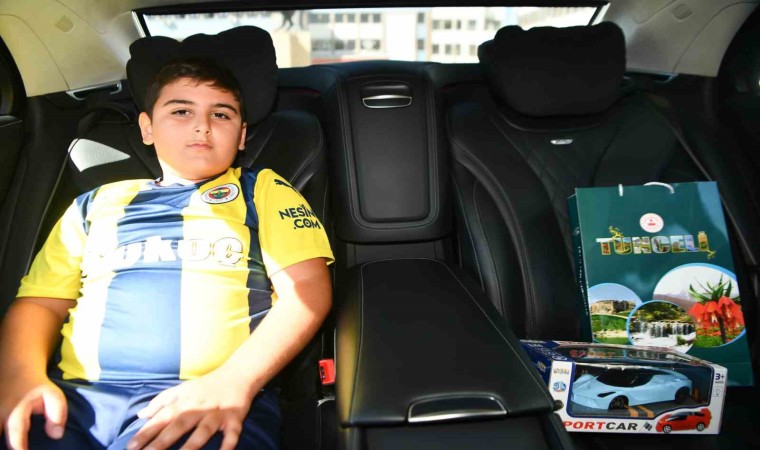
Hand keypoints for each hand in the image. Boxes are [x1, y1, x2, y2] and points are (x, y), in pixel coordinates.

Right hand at [0, 378, 66, 449]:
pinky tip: (3, 439)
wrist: (16, 369)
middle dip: (1, 446)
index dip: (18, 448)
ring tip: (6, 446)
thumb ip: (57, 415)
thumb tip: (56, 435)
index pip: (16, 432)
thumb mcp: (53, 396)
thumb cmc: (37, 388)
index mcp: (16, 409)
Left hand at [127, 368, 255, 449]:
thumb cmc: (207, 385)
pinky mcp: (234, 419)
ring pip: (203, 432)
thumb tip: (141, 415)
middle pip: (178, 426)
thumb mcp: (182, 388)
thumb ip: (161, 401)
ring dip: (191, 446)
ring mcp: (217, 415)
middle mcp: (199, 408)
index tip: (131, 447)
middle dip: (162, 442)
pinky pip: (231, 435)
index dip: (146, 432)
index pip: (161, 418)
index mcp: (184, 401)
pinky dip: (228, 445)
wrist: (239, 373)